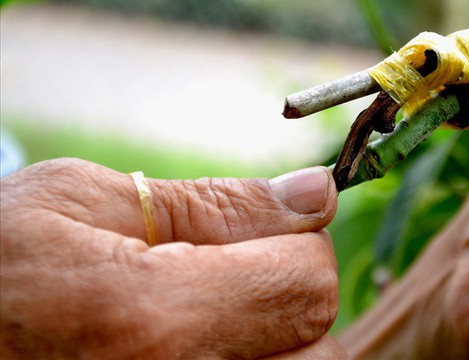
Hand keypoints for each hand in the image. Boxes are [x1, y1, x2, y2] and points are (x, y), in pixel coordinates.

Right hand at [1, 160, 345, 358]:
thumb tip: (316, 193)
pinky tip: (199, 343)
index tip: (267, 225)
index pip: (308, 281)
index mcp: (155, 319)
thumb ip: (214, 203)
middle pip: (319, 347)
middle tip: (231, 273)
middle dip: (291, 297)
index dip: (298, 240)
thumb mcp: (83, 201)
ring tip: (209, 311)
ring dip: (277, 338)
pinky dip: (250, 359)